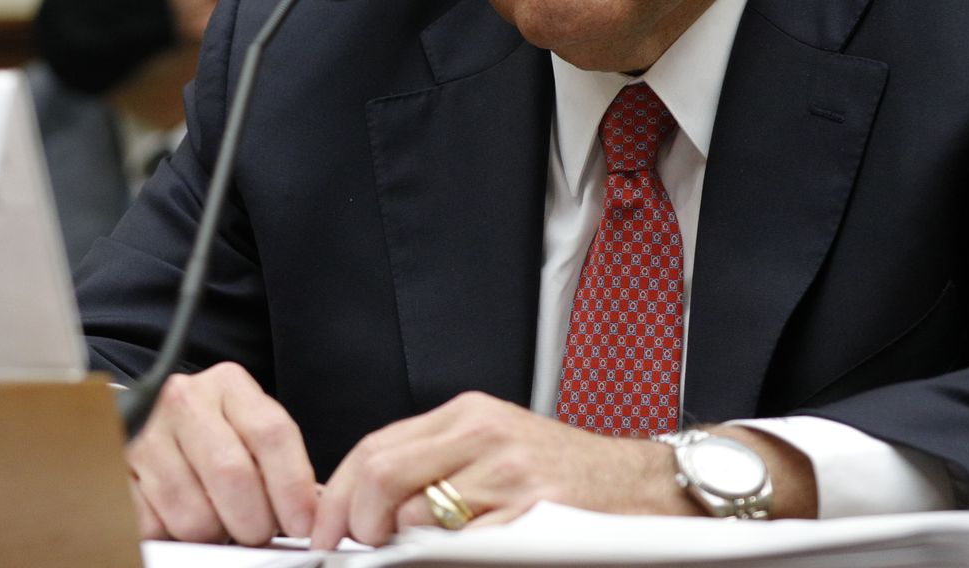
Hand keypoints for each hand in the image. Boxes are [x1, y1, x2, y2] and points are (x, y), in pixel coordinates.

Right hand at [125, 361, 318, 545]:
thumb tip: (311, 515)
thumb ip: (278, 462)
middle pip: (232, 474)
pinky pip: (152, 525)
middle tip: (257, 533)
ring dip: (212, 533)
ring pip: (192, 512)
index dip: (292, 487)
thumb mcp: (247, 429)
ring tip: (216, 522)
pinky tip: (179, 518)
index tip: (302, 524)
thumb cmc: (211, 431)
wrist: (146, 420)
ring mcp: (146, 434)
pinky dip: (172, 535)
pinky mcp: (117, 470)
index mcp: (227, 384)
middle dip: (253, 522)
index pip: (271, 434)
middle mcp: (184, 400)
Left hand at [310, 392, 690, 548]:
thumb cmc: (568, 476)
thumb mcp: (494, 448)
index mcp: (468, 414)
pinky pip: (459, 544)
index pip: (376, 446)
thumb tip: (365, 503)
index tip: (325, 529)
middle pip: (383, 474)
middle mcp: (484, 435)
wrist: (644, 490)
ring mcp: (508, 474)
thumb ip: (434, 463)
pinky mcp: (531, 514)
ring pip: (416, 514)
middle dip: (358, 522)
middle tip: (360, 548)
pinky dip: (441, 555)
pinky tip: (456, 555)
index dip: (339, 493)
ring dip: (405, 545)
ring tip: (420, 552)